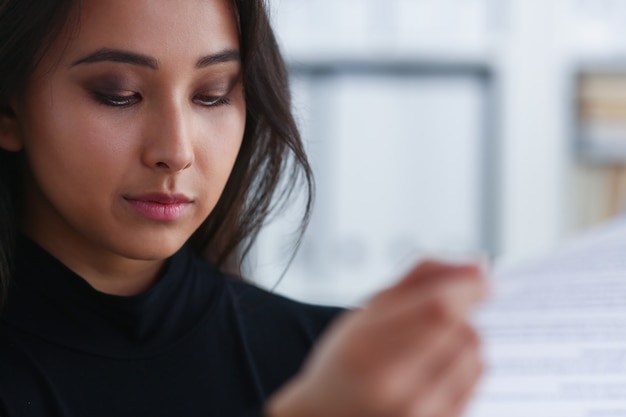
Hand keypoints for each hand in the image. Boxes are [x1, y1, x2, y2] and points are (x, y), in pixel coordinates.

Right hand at [267, 260, 487, 416]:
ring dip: (465, 337)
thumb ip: (416, 282)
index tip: (480, 274)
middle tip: (450, 306)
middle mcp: (390, 385)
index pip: (435, 307)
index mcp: (363, 348)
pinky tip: (440, 366)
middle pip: (458, 329)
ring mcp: (415, 412)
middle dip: (463, 310)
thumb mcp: (364, 314)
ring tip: (434, 343)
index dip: (467, 285)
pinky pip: (476, 382)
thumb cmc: (347, 362)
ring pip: (473, 354)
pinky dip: (466, 364)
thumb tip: (476, 265)